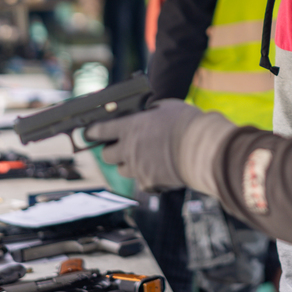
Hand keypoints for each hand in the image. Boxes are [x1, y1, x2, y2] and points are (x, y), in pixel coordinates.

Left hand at [84, 99, 204, 191]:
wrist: (203, 148)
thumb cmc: (187, 123)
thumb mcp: (166, 107)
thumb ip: (149, 112)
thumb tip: (146, 114)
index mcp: (129, 127)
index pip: (98, 130)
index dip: (91, 132)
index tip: (89, 134)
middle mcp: (128, 149)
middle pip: (106, 155)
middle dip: (112, 151)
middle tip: (123, 146)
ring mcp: (137, 168)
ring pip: (123, 170)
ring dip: (129, 164)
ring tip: (145, 157)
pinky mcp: (149, 183)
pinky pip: (142, 182)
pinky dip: (148, 177)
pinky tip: (161, 169)